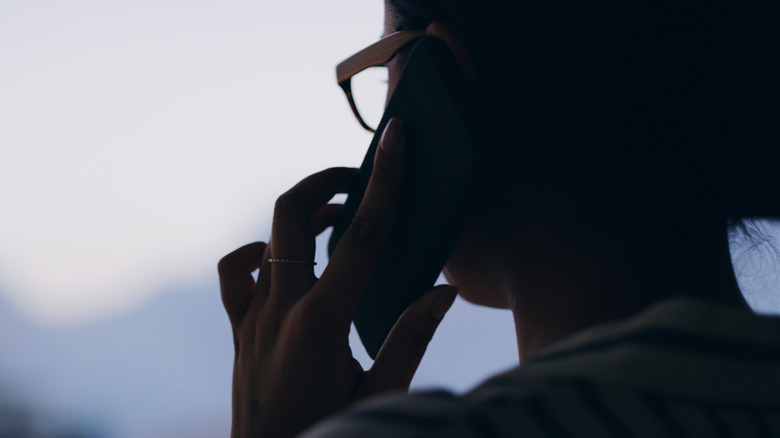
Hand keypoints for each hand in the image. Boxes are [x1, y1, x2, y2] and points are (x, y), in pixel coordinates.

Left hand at [218, 118, 457, 437]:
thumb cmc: (327, 433)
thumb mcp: (378, 395)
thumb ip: (410, 339)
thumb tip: (442, 291)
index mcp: (321, 322)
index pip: (361, 236)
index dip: (384, 181)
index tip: (395, 138)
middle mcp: (280, 309)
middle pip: (293, 214)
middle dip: (324, 181)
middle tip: (356, 178)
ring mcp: (252, 318)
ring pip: (265, 238)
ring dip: (301, 215)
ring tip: (337, 217)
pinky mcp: (239, 331)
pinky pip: (236, 273)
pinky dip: (258, 252)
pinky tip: (284, 262)